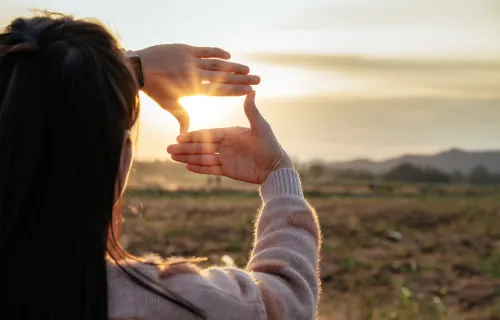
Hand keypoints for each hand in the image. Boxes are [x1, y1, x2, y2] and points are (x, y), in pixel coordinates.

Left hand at [136, 44, 260, 131]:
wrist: (138, 68)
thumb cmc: (153, 89)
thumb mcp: (169, 104)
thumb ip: (181, 117)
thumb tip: (184, 135)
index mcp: (194, 89)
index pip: (220, 91)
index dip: (236, 91)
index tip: (250, 91)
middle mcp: (196, 75)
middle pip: (224, 78)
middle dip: (242, 79)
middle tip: (257, 79)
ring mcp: (192, 61)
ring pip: (217, 64)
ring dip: (234, 66)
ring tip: (248, 69)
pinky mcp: (186, 49)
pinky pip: (205, 50)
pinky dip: (217, 52)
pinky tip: (228, 55)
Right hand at [167, 91, 292, 183]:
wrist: (276, 167)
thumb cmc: (270, 145)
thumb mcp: (261, 127)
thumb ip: (252, 111)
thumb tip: (251, 91)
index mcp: (230, 133)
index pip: (208, 134)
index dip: (194, 136)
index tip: (180, 136)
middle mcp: (225, 145)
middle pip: (201, 146)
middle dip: (185, 148)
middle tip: (169, 148)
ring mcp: (226, 158)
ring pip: (203, 158)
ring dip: (188, 157)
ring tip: (172, 157)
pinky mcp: (228, 170)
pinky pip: (211, 169)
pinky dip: (199, 168)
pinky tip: (187, 167)